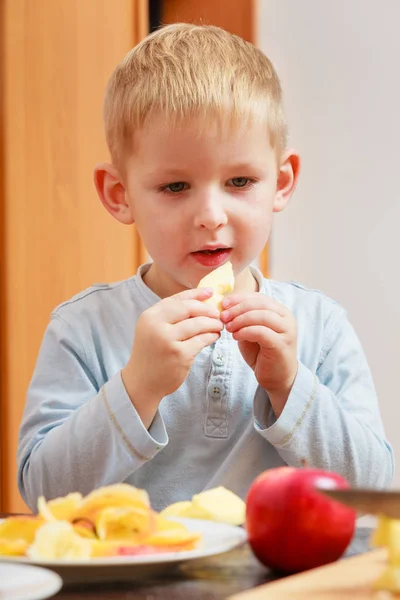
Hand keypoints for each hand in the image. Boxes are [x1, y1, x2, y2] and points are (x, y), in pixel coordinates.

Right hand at [122, 288, 222, 427]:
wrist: (142, 382)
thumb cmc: (151, 353)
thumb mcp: (152, 329)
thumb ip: (170, 315)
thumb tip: (199, 300)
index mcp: (150, 316)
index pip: (177, 299)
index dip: (196, 294)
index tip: (211, 292)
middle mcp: (157, 326)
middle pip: (189, 309)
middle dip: (207, 309)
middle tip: (217, 313)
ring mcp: (168, 340)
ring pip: (198, 324)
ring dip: (212, 323)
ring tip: (219, 325)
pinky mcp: (180, 355)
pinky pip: (202, 340)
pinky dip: (211, 336)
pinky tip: (215, 336)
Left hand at [221, 293, 297, 416]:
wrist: (277, 378)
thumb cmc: (262, 353)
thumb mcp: (250, 331)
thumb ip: (242, 318)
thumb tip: (224, 307)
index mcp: (279, 311)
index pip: (258, 297)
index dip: (239, 298)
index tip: (223, 304)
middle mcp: (286, 318)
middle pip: (259, 304)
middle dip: (238, 308)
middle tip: (223, 316)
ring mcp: (286, 330)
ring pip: (261, 315)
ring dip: (241, 319)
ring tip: (228, 327)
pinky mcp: (282, 344)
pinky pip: (261, 331)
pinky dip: (245, 331)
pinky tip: (235, 336)